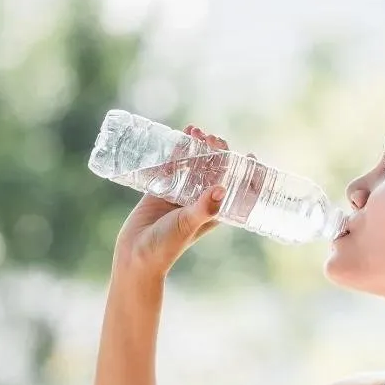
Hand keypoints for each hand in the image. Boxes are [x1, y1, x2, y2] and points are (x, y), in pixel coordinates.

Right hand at [113, 126, 248, 277]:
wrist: (135, 254)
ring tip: (195, 131)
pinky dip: (176, 151)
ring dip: (196, 147)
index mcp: (213, 211)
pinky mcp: (162, 189)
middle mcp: (199, 200)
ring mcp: (180, 193)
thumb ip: (203, 208)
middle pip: (214, 170)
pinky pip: (172, 165)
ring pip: (193, 165)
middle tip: (212, 138)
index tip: (250, 154)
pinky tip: (178, 136)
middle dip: (216, 152)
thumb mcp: (187, 225)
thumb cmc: (166, 246)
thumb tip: (221, 189)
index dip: (244, 172)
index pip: (235, 188)